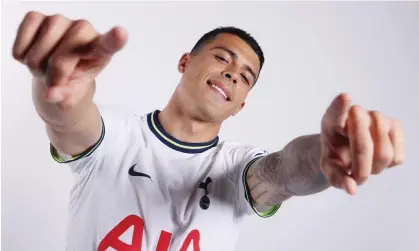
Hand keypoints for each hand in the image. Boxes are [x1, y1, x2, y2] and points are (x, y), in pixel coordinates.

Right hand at [12, 11, 127, 105]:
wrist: (54, 72)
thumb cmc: (71, 80)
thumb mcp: (74, 95)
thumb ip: (67, 97)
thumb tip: (52, 94)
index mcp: (101, 49)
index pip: (109, 43)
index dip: (114, 39)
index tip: (121, 33)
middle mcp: (83, 29)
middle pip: (62, 58)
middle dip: (54, 76)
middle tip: (56, 80)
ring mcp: (60, 20)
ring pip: (38, 53)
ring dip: (37, 68)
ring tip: (46, 67)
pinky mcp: (36, 18)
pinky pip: (22, 43)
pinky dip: (22, 57)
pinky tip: (34, 54)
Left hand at [320, 93, 404, 194]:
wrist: (346, 147)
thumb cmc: (335, 155)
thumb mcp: (328, 167)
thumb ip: (336, 177)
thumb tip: (352, 189)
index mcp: (331, 121)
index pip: (336, 112)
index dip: (340, 106)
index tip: (345, 98)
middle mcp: (355, 113)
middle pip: (364, 145)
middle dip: (359, 168)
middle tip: (354, 173)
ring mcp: (377, 117)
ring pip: (384, 153)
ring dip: (373, 167)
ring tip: (363, 163)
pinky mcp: (395, 126)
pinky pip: (397, 156)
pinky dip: (387, 164)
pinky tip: (376, 157)